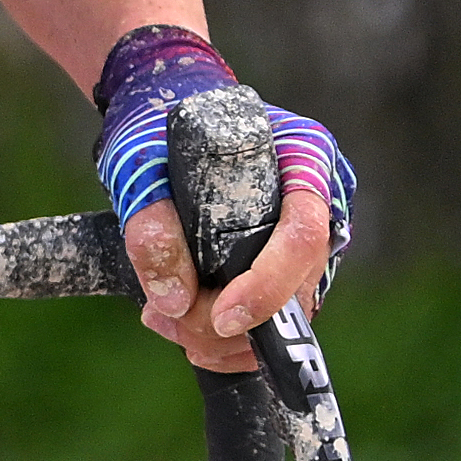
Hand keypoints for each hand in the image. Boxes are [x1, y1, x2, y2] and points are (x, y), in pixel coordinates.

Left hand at [93, 24, 353, 375]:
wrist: (161, 121)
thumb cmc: (158, 129)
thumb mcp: (141, 163)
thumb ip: (150, 222)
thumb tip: (173, 300)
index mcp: (302, 156)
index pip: (305, 232)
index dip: (269, 284)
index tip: (222, 317)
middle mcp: (319, 200)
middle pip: (298, 285)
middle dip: (231, 321)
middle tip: (165, 319)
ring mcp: (307, 239)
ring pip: (286, 314)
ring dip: (222, 337)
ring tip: (160, 318)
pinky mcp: (286, 268)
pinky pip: (271, 321)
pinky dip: (225, 340)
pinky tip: (178, 324)